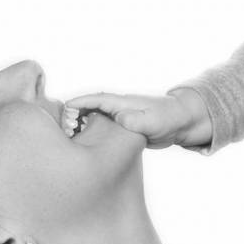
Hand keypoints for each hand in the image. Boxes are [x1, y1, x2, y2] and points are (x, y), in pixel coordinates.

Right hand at [63, 88, 211, 149]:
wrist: (182, 122)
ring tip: (68, 138)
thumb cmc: (169, 119)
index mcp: (123, 103)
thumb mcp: (153, 121)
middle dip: (74, 114)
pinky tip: (85, 144)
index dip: (79, 103)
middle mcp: (119, 108)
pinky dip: (92, 133)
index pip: (96, 100)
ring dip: (81, 125)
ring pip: (95, 119)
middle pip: (90, 108)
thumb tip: (120, 119)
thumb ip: (137, 120)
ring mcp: (120, 118)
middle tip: (61, 129)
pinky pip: (103, 128)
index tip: (64, 108)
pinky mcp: (124, 128)